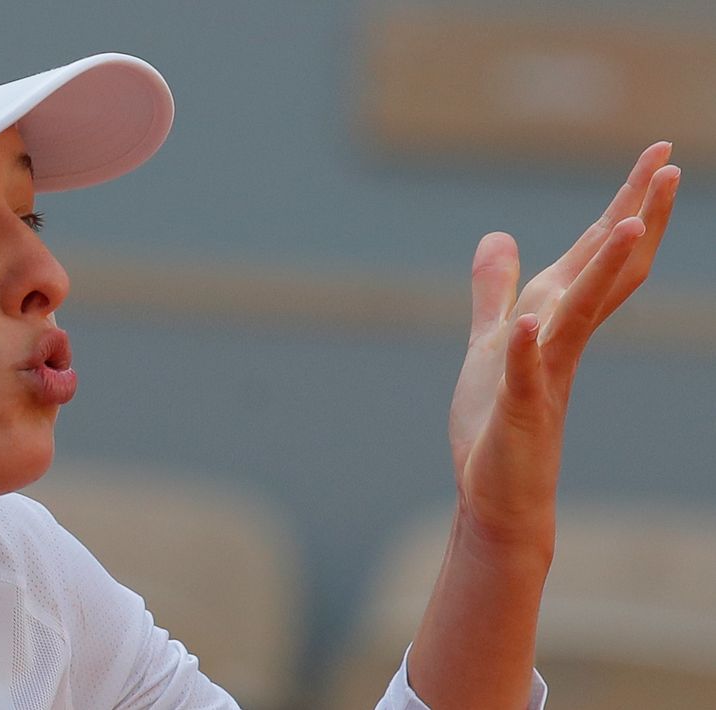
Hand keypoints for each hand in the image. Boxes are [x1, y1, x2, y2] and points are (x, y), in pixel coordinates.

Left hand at [448, 141, 680, 550]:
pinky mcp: (520, 415)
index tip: (656, 155)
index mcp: (553, 322)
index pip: (596, 257)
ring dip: (600, 272)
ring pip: (578, 317)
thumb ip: (494, 292)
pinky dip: (528, 351)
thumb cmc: (495, 423)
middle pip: (603, 274)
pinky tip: (530, 325)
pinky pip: (527, 378)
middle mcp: (558, 342)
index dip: (624, 206)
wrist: (497, 497)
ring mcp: (544, 377)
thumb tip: (498, 236)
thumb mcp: (488, 342)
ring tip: (628, 223)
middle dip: (633, 218)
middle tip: (668, 164)